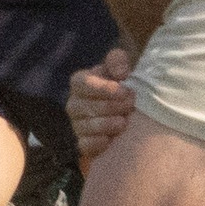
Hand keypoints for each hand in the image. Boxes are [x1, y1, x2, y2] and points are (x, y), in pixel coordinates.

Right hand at [67, 46, 136, 172]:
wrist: (126, 113)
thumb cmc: (120, 86)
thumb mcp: (120, 68)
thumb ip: (117, 60)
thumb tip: (120, 73)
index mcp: (80, 83)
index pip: (82, 83)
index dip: (104, 88)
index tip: (125, 91)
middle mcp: (74, 104)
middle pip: (86, 106)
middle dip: (111, 106)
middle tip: (130, 106)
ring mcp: (76, 124)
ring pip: (86, 126)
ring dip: (107, 124)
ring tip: (123, 122)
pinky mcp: (82, 143)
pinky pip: (84, 145)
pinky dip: (98, 143)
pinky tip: (111, 140)